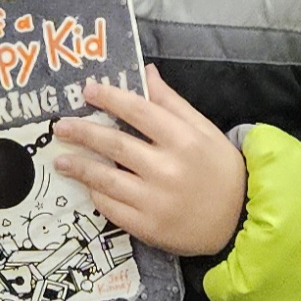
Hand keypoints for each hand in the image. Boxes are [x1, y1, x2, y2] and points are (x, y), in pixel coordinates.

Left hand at [51, 67, 248, 257]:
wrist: (239, 221)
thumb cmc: (220, 170)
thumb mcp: (204, 130)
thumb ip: (172, 103)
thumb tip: (146, 72)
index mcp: (184, 140)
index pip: (138, 111)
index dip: (109, 98)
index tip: (87, 90)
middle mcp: (168, 169)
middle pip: (115, 144)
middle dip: (82, 132)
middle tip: (61, 126)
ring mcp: (156, 201)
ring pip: (106, 178)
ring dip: (79, 167)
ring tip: (60, 160)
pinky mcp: (148, 227)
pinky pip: (111, 207)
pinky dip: (96, 194)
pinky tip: (87, 185)